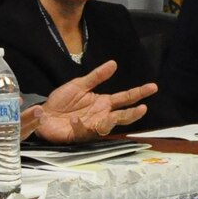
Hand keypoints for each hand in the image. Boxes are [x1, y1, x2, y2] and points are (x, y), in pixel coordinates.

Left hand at [33, 60, 157, 142]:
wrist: (43, 113)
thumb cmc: (63, 101)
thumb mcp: (79, 84)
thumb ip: (96, 76)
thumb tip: (114, 63)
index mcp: (103, 103)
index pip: (125, 98)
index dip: (139, 93)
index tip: (153, 87)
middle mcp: (101, 116)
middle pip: (121, 116)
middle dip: (132, 113)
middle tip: (143, 108)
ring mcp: (90, 126)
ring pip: (106, 127)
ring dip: (110, 123)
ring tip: (113, 117)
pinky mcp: (77, 135)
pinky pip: (82, 131)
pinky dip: (79, 126)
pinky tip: (76, 119)